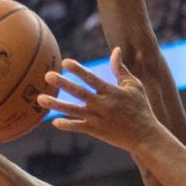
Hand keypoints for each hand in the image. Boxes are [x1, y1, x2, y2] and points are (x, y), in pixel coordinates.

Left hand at [37, 48, 164, 150]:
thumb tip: (115, 50)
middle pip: (79, 92)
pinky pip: (78, 127)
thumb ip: (121, 69)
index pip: (92, 79)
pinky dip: (66, 125)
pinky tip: (54, 121)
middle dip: (63, 84)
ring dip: (56, 104)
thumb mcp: (134, 86)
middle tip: (48, 75)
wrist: (145, 135)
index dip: (78, 70)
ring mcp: (98, 119)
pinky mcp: (96, 131)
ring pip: (73, 111)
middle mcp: (102, 105)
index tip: (65, 62)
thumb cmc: (140, 108)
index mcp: (112, 92)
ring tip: (40, 99)